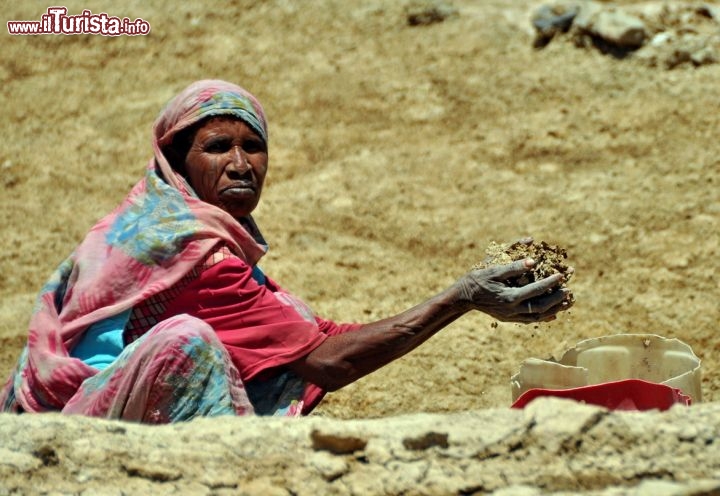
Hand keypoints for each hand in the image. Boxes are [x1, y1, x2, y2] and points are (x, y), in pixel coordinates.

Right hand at [455, 258, 572, 322]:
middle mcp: (512, 310)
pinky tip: (553, 313)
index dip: (549, 283)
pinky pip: (530, 320)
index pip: (534, 291)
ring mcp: (510, 317)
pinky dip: (543, 317)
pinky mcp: (509, 319)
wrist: (464, 296)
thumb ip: (513, 265)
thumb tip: (533, 260)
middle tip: (569, 290)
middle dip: (556, 299)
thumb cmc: (478, 278)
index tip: (561, 275)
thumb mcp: (493, 268)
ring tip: (568, 301)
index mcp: (508, 297)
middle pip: (540, 308)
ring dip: (554, 309)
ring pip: (537, 317)